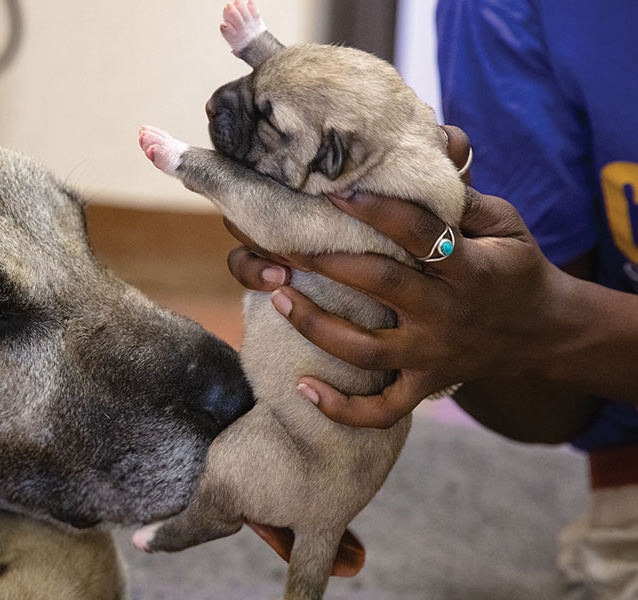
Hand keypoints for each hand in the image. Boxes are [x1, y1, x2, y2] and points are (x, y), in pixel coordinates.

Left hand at [226, 126, 578, 427]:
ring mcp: (432, 354)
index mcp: (470, 268)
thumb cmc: (515, 268)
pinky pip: (382, 408)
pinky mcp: (425, 384)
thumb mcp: (506, 225)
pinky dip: (343, 409)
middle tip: (281, 242)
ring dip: (317, 326)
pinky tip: (303, 390)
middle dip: (326, 263)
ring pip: (366, 350)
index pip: (419, 235)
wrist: (546, 332)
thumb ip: (464, 197)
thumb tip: (426, 151)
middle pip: (379, 285)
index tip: (335, 193)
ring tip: (279, 298)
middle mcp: (446, 313)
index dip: (378, 212)